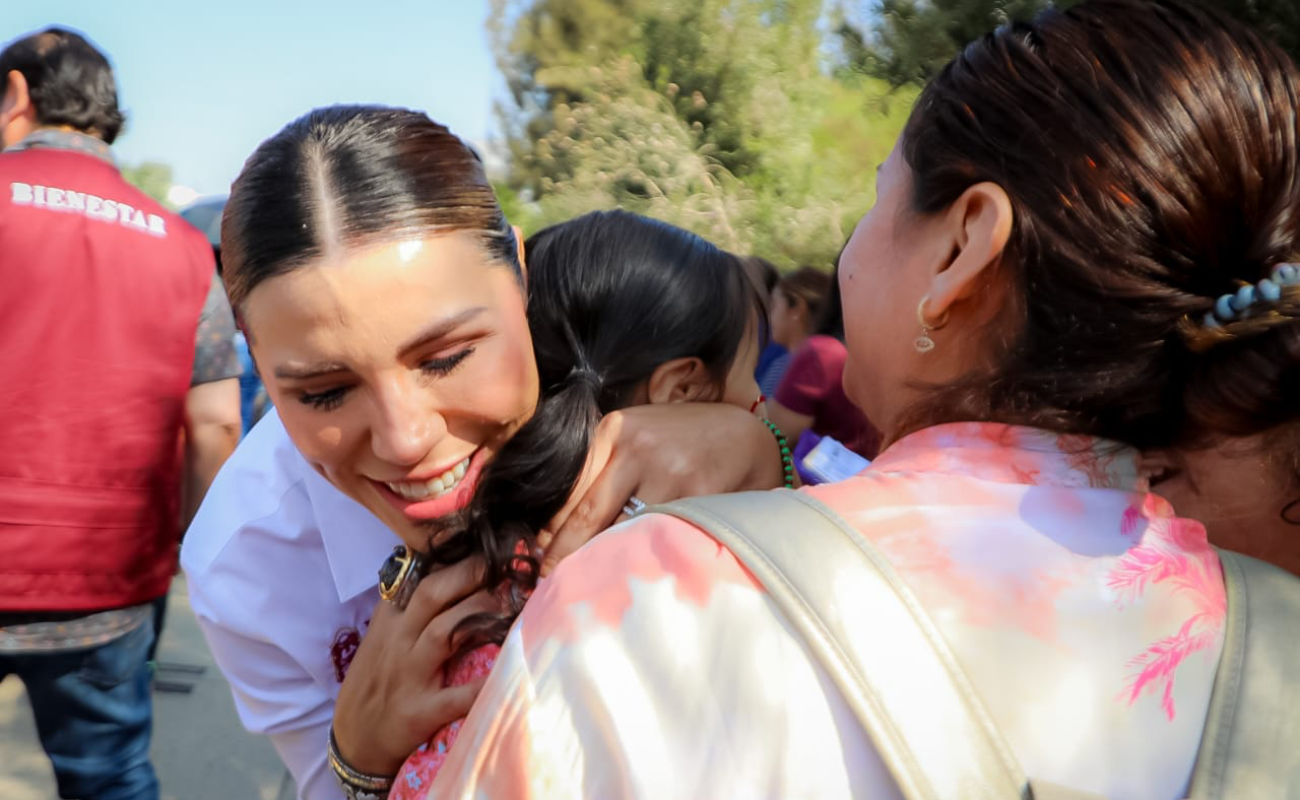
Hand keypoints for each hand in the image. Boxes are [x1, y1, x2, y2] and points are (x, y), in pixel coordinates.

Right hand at [332, 556, 497, 774]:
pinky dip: (482, 685)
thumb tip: (447, 567)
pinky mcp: (420, 712)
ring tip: (512, 602)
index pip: (418, 577)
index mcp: (389, 620)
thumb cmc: (376, 681)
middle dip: (471, 572)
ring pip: (444, 632)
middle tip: (508, 561)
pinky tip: (509, 671)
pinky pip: (455, 697)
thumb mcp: (383, 636)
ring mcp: (408, 676)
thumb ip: (409, 605)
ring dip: (480, 612)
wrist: (354, 740)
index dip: (453, 557)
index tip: (487, 544)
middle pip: (432, 594)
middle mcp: (398, 641)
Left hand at [538, 402, 782, 574]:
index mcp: (613, 430)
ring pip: (620, 532)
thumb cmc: (685, 442)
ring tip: (590, 587)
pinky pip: (660, 537)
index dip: (552, 531)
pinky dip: (645, 559)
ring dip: (604, 563)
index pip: (568, 490)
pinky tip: (638, 575)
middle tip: (550, 584)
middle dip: (565, 556)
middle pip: (586, 516)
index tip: (541, 558)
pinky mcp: (697, 494)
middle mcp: (635, 446)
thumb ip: (603, 469)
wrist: (749, 436)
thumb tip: (556, 528)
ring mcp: (667, 470)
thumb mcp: (639, 438)